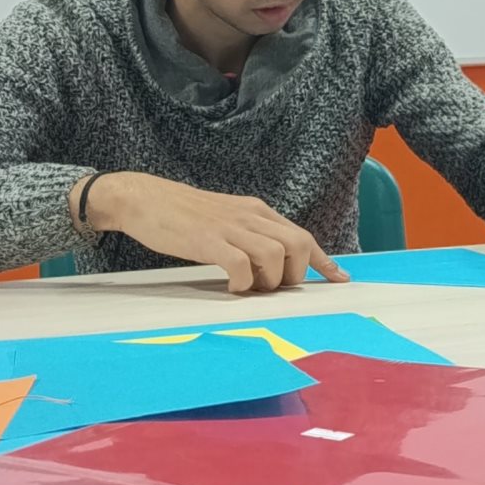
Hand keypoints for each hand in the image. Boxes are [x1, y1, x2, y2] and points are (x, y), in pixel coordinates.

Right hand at [70, 172, 349, 292]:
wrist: (144, 197)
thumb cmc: (185, 214)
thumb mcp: (227, 218)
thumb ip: (250, 235)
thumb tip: (272, 264)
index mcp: (257, 211)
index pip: (302, 235)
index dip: (324, 260)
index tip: (340, 279)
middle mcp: (251, 216)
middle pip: (298, 245)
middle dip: (294, 274)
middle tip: (272, 287)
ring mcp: (230, 227)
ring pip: (275, 256)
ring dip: (268, 281)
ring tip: (248, 287)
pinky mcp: (207, 240)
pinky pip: (240, 265)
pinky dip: (242, 282)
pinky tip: (230, 286)